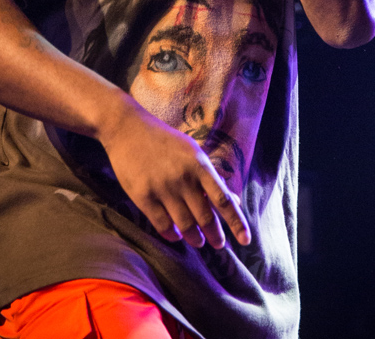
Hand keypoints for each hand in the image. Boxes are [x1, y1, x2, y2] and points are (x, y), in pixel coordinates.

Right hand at [100, 97, 250, 249]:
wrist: (128, 129)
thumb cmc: (165, 141)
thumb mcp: (192, 152)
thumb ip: (210, 177)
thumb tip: (232, 200)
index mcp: (199, 165)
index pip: (223, 200)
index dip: (236, 222)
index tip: (246, 240)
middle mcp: (184, 178)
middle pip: (205, 217)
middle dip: (215, 236)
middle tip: (218, 245)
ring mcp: (163, 188)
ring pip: (185, 225)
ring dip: (195, 238)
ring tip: (198, 242)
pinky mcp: (143, 196)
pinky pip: (162, 225)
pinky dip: (172, 235)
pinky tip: (176, 236)